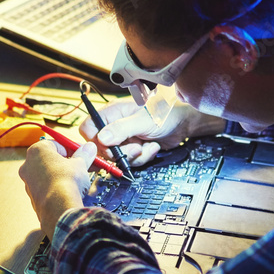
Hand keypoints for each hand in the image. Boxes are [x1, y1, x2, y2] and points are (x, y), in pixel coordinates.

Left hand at [19, 139, 97, 239]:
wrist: (59, 208)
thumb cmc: (67, 181)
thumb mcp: (80, 164)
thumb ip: (84, 154)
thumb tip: (89, 147)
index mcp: (37, 150)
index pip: (57, 144)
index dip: (72, 149)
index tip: (82, 153)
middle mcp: (28, 164)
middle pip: (51, 159)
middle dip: (67, 163)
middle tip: (81, 166)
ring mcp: (28, 182)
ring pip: (48, 174)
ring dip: (62, 176)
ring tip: (77, 181)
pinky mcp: (32, 197)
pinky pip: (46, 188)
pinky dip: (56, 188)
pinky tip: (68, 192)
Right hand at [79, 98, 225, 165]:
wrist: (184, 124)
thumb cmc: (165, 113)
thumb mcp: (143, 121)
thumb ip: (121, 129)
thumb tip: (101, 138)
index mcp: (112, 113)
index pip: (89, 127)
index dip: (94, 139)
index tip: (107, 145)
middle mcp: (115, 126)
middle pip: (102, 147)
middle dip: (120, 151)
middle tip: (135, 147)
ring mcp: (124, 138)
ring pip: (117, 157)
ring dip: (134, 155)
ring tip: (147, 145)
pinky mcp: (133, 148)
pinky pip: (130, 160)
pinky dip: (143, 157)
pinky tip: (153, 146)